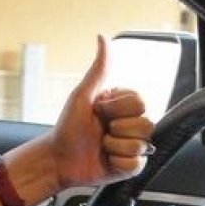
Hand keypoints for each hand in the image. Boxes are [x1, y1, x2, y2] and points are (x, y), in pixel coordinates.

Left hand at [48, 35, 153, 189]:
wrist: (58, 159)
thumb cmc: (67, 127)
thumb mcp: (82, 95)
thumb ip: (99, 69)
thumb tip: (102, 37)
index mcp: (122, 106)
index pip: (140, 103)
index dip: (116, 108)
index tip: (97, 111)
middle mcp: (130, 125)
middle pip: (146, 124)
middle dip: (117, 128)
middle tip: (99, 130)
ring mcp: (132, 146)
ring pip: (141, 145)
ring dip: (114, 146)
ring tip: (101, 146)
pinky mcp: (131, 167)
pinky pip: (136, 164)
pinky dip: (117, 163)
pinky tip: (106, 160)